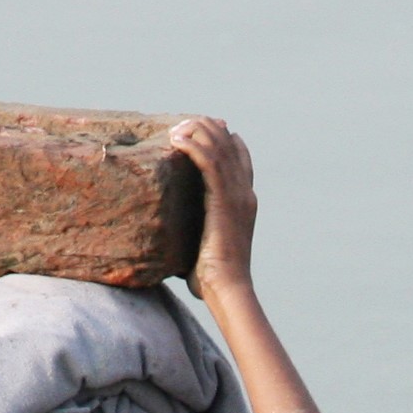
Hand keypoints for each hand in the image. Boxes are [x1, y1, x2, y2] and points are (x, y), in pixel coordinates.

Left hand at [171, 116, 258, 289]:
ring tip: (175, 128)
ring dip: (196, 131)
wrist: (227, 288)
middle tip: (180, 124)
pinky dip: (194, 146)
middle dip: (205, 128)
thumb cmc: (212, 277)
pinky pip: (210, 162)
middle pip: (229, 144)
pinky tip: (177, 140)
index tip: (199, 129)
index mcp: (245, 201)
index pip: (240, 155)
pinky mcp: (223, 200)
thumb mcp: (204, 243)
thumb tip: (167, 232)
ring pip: (219, 147)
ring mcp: (237, 195)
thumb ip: (193, 228)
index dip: (222, 136)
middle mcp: (245, 193)